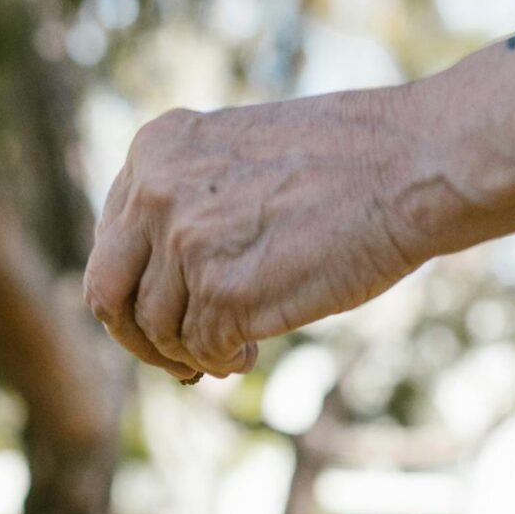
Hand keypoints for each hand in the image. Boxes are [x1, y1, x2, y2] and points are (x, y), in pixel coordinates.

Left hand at [84, 88, 428, 380]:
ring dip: (191, 353)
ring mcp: (186, 245)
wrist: (407, 167)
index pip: (110, 244)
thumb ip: (188, 201)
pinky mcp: (223, 295)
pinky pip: (201, 353)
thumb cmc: (342, 163)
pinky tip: (252, 351)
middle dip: (138, 338)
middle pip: (107, 296)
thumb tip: (160, 279)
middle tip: (176, 357)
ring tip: (236, 347)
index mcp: (154, 150)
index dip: (133, 292)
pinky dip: (222, 362)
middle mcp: (156, 193)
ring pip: (158, 332)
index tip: (167, 314)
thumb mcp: (237, 158)